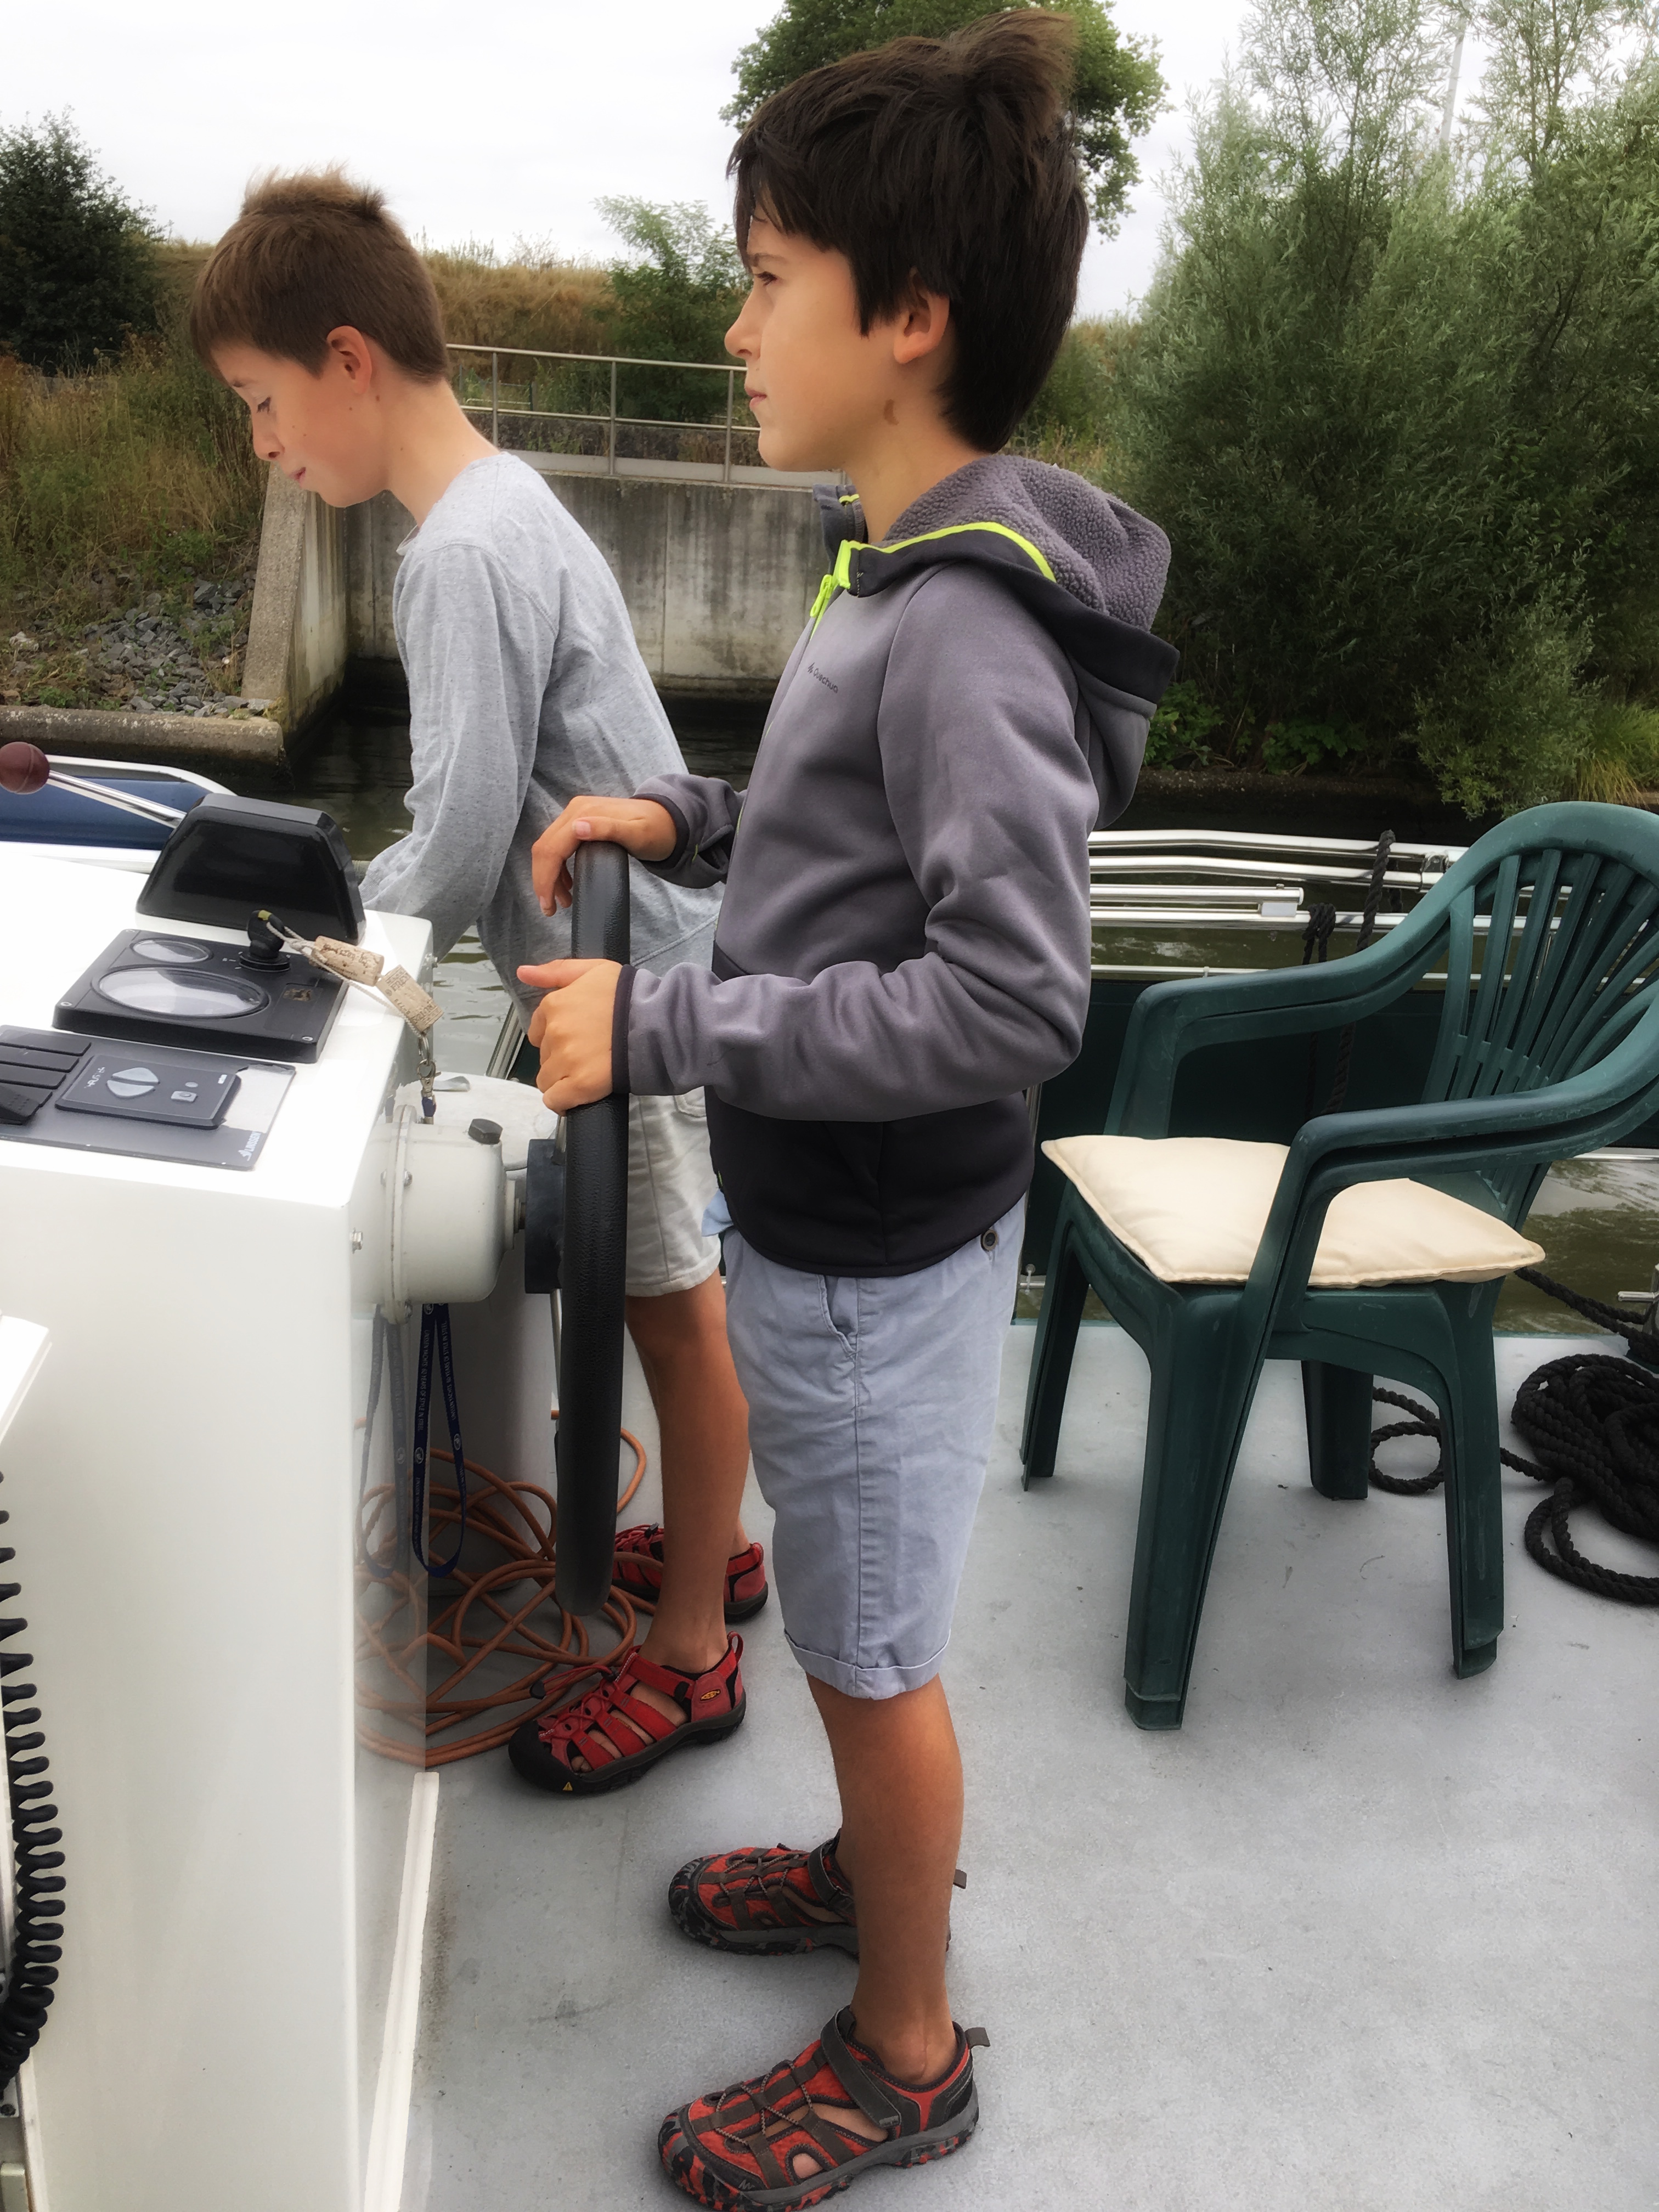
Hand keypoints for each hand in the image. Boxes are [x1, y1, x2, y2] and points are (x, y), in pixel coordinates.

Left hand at [515, 958, 621, 1110]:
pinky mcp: (580, 1085)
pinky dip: (564, 1102)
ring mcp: (566, 1060)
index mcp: (554, 1005)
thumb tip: (523, 973)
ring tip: (588, 1074)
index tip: (576, 1039)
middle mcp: (555, 1033)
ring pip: (547, 1079)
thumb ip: (556, 971)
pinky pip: (555, 1100)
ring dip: (563, 1080)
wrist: (656, 1022)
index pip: (538, 1031)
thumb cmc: (628, 995)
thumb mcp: (593, 969)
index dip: (556, 1037)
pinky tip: (579, 1095)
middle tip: (589, 1054)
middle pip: (545, 1056)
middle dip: (561, 1058)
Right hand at [530, 796, 675, 915]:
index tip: (548, 905)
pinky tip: (568, 885)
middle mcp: (575, 810)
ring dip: (550, 876)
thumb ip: (608, 830)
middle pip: (545, 848)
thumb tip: (578, 828)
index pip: (551, 848)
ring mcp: (577, 815)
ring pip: (549, 848)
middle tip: (550, 909)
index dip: (545, 879)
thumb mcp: (637, 834)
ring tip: (563, 902)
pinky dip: (558, 868)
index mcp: (583, 813)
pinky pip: (559, 846)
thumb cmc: (656, 831)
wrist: (668, 820)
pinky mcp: (581, 822)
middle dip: (543, 881)